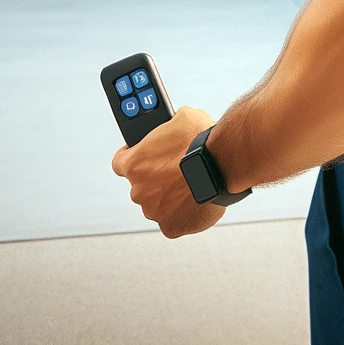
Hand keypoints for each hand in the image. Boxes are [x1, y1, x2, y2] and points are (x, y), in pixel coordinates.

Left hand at [110, 106, 227, 238]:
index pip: (119, 163)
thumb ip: (169, 125)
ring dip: (168, 198)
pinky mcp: (172, 227)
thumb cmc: (202, 141)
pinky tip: (195, 202)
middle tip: (175, 171)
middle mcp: (138, 190)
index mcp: (134, 164)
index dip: (132, 157)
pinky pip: (173, 222)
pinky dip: (182, 215)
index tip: (143, 156)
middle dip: (155, 179)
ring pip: (157, 205)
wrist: (223, 165)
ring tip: (190, 186)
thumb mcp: (182, 117)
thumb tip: (174, 122)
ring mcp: (154, 211)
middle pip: (141, 186)